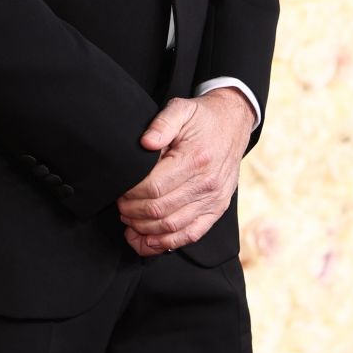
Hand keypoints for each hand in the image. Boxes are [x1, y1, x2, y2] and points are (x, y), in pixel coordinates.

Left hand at [115, 88, 253, 255]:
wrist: (233, 123)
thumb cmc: (203, 117)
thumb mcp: (181, 109)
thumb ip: (161, 124)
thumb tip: (145, 142)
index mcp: (195, 159)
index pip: (154, 187)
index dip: (131, 194)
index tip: (119, 190)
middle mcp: (207, 183)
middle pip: (160, 210)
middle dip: (133, 212)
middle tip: (120, 206)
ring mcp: (214, 199)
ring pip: (173, 227)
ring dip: (145, 230)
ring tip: (129, 222)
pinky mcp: (217, 209)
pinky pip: (191, 234)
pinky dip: (167, 243)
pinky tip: (149, 241)